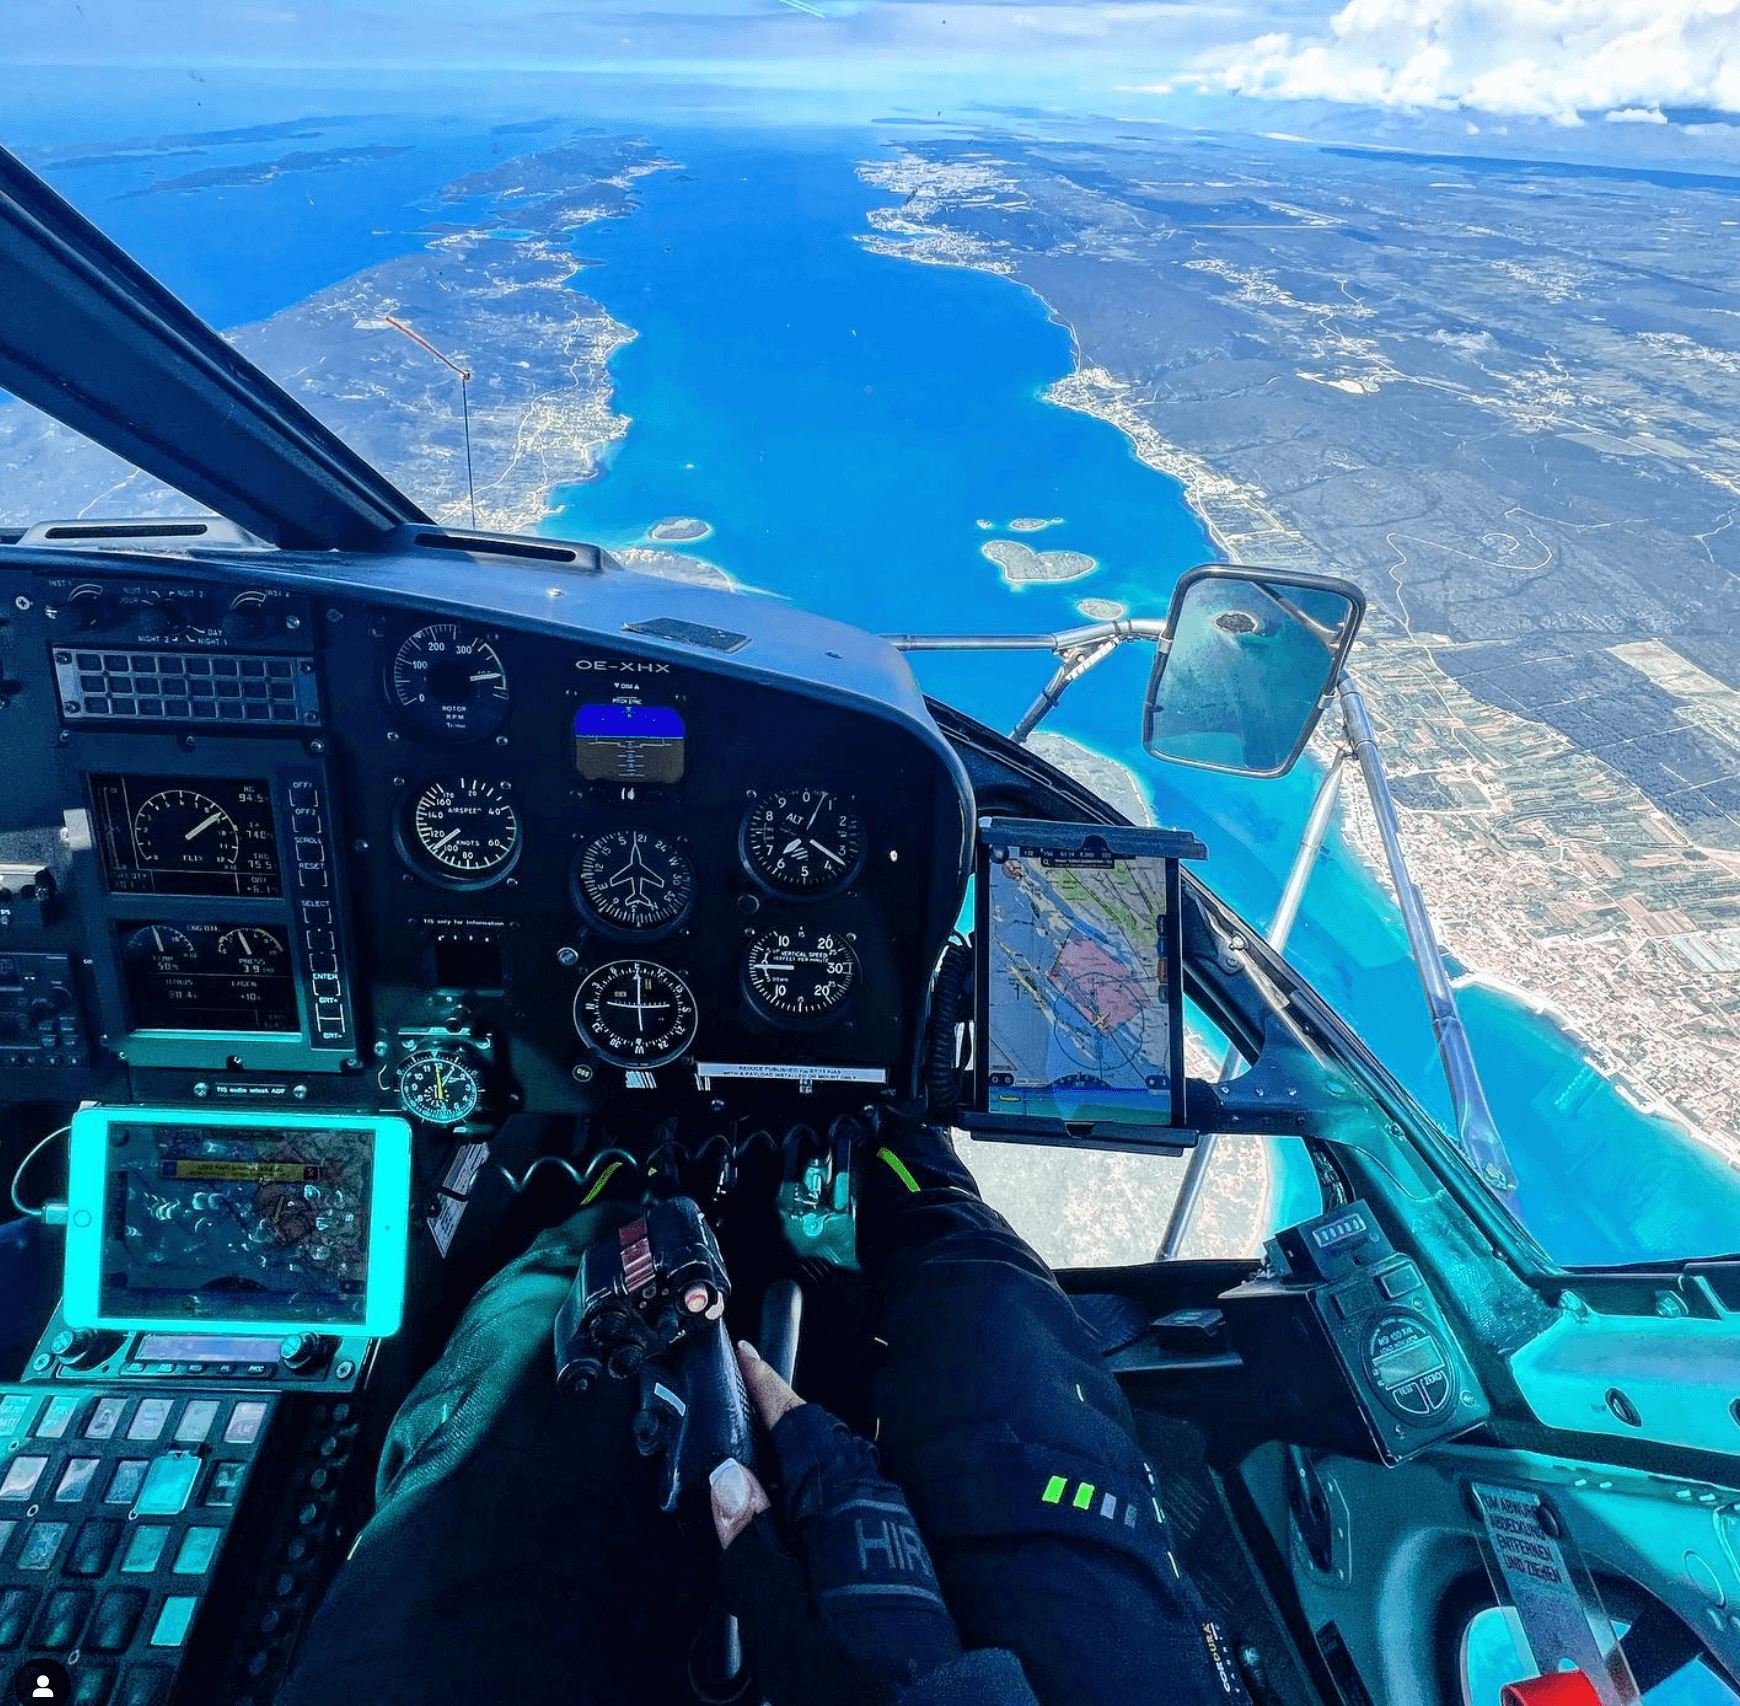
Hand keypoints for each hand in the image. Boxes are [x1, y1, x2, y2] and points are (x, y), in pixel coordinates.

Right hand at [710, 1341, 961, 1705]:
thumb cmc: (851, 1670)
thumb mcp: (780, 1612)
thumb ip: (751, 1541)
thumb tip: (728, 1478)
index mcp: (842, 1502)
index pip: (798, 1424)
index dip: (767, 1387)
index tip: (744, 1354)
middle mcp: (874, 1499)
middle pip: (822, 1440)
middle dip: (784, 1416)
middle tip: (745, 1400)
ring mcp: (891, 1524)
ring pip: (839, 1468)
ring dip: (803, 1454)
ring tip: (765, 1455)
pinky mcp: (899, 1552)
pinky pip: (853, 1497)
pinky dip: (820, 1489)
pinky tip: (802, 1516)